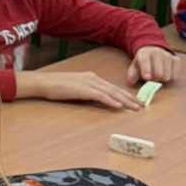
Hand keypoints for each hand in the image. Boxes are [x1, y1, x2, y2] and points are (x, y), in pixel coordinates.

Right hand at [24, 69, 141, 110]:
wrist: (43, 82)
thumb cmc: (56, 87)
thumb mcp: (75, 88)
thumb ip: (87, 92)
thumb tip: (97, 99)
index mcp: (91, 78)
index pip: (112, 87)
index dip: (125, 94)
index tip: (135, 101)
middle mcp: (93, 78)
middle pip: (115, 89)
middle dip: (130, 98)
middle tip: (142, 105)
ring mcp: (88, 83)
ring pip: (111, 93)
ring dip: (125, 101)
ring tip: (135, 107)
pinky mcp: (83, 89)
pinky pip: (100, 96)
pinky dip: (111, 101)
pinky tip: (119, 106)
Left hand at [129, 48, 175, 86]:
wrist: (154, 50)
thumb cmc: (143, 62)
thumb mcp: (135, 66)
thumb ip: (132, 74)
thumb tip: (130, 82)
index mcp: (144, 53)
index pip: (145, 61)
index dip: (146, 69)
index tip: (146, 77)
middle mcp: (157, 52)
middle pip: (159, 73)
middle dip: (155, 80)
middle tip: (152, 79)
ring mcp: (168, 55)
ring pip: (168, 76)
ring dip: (162, 80)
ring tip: (158, 75)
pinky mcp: (176, 60)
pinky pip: (176, 75)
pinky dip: (170, 78)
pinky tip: (166, 73)